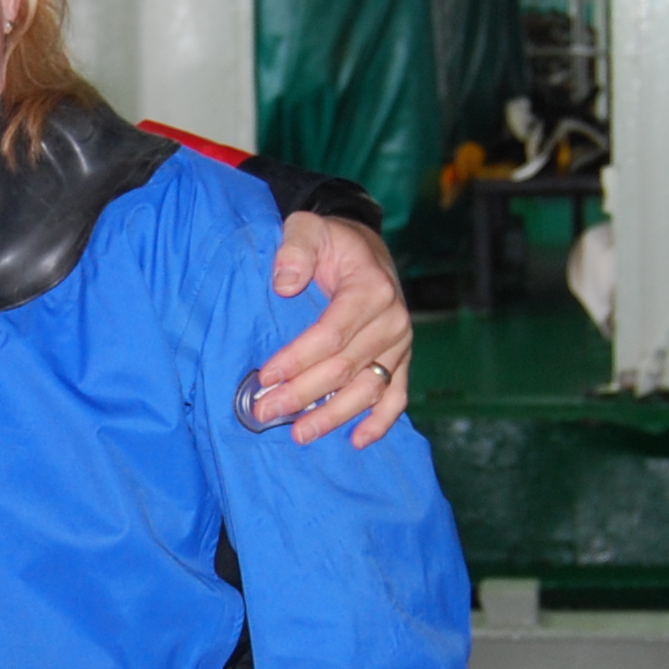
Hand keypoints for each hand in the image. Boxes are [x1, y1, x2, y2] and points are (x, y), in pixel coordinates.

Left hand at [261, 216, 414, 447]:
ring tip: (300, 434)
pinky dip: (381, 422)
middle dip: (303, 394)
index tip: (266, 375)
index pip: (331, 334)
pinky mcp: (402, 359)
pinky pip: (397, 396)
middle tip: (266, 410)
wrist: (363, 246)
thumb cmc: (330, 240)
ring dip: (334, 416)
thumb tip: (284, 284)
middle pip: (345, 368)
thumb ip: (295, 249)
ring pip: (368, 389)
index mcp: (372, 289)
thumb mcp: (307, 228)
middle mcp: (393, 320)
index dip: (298, 359)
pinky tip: (357, 440)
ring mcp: (401, 344)